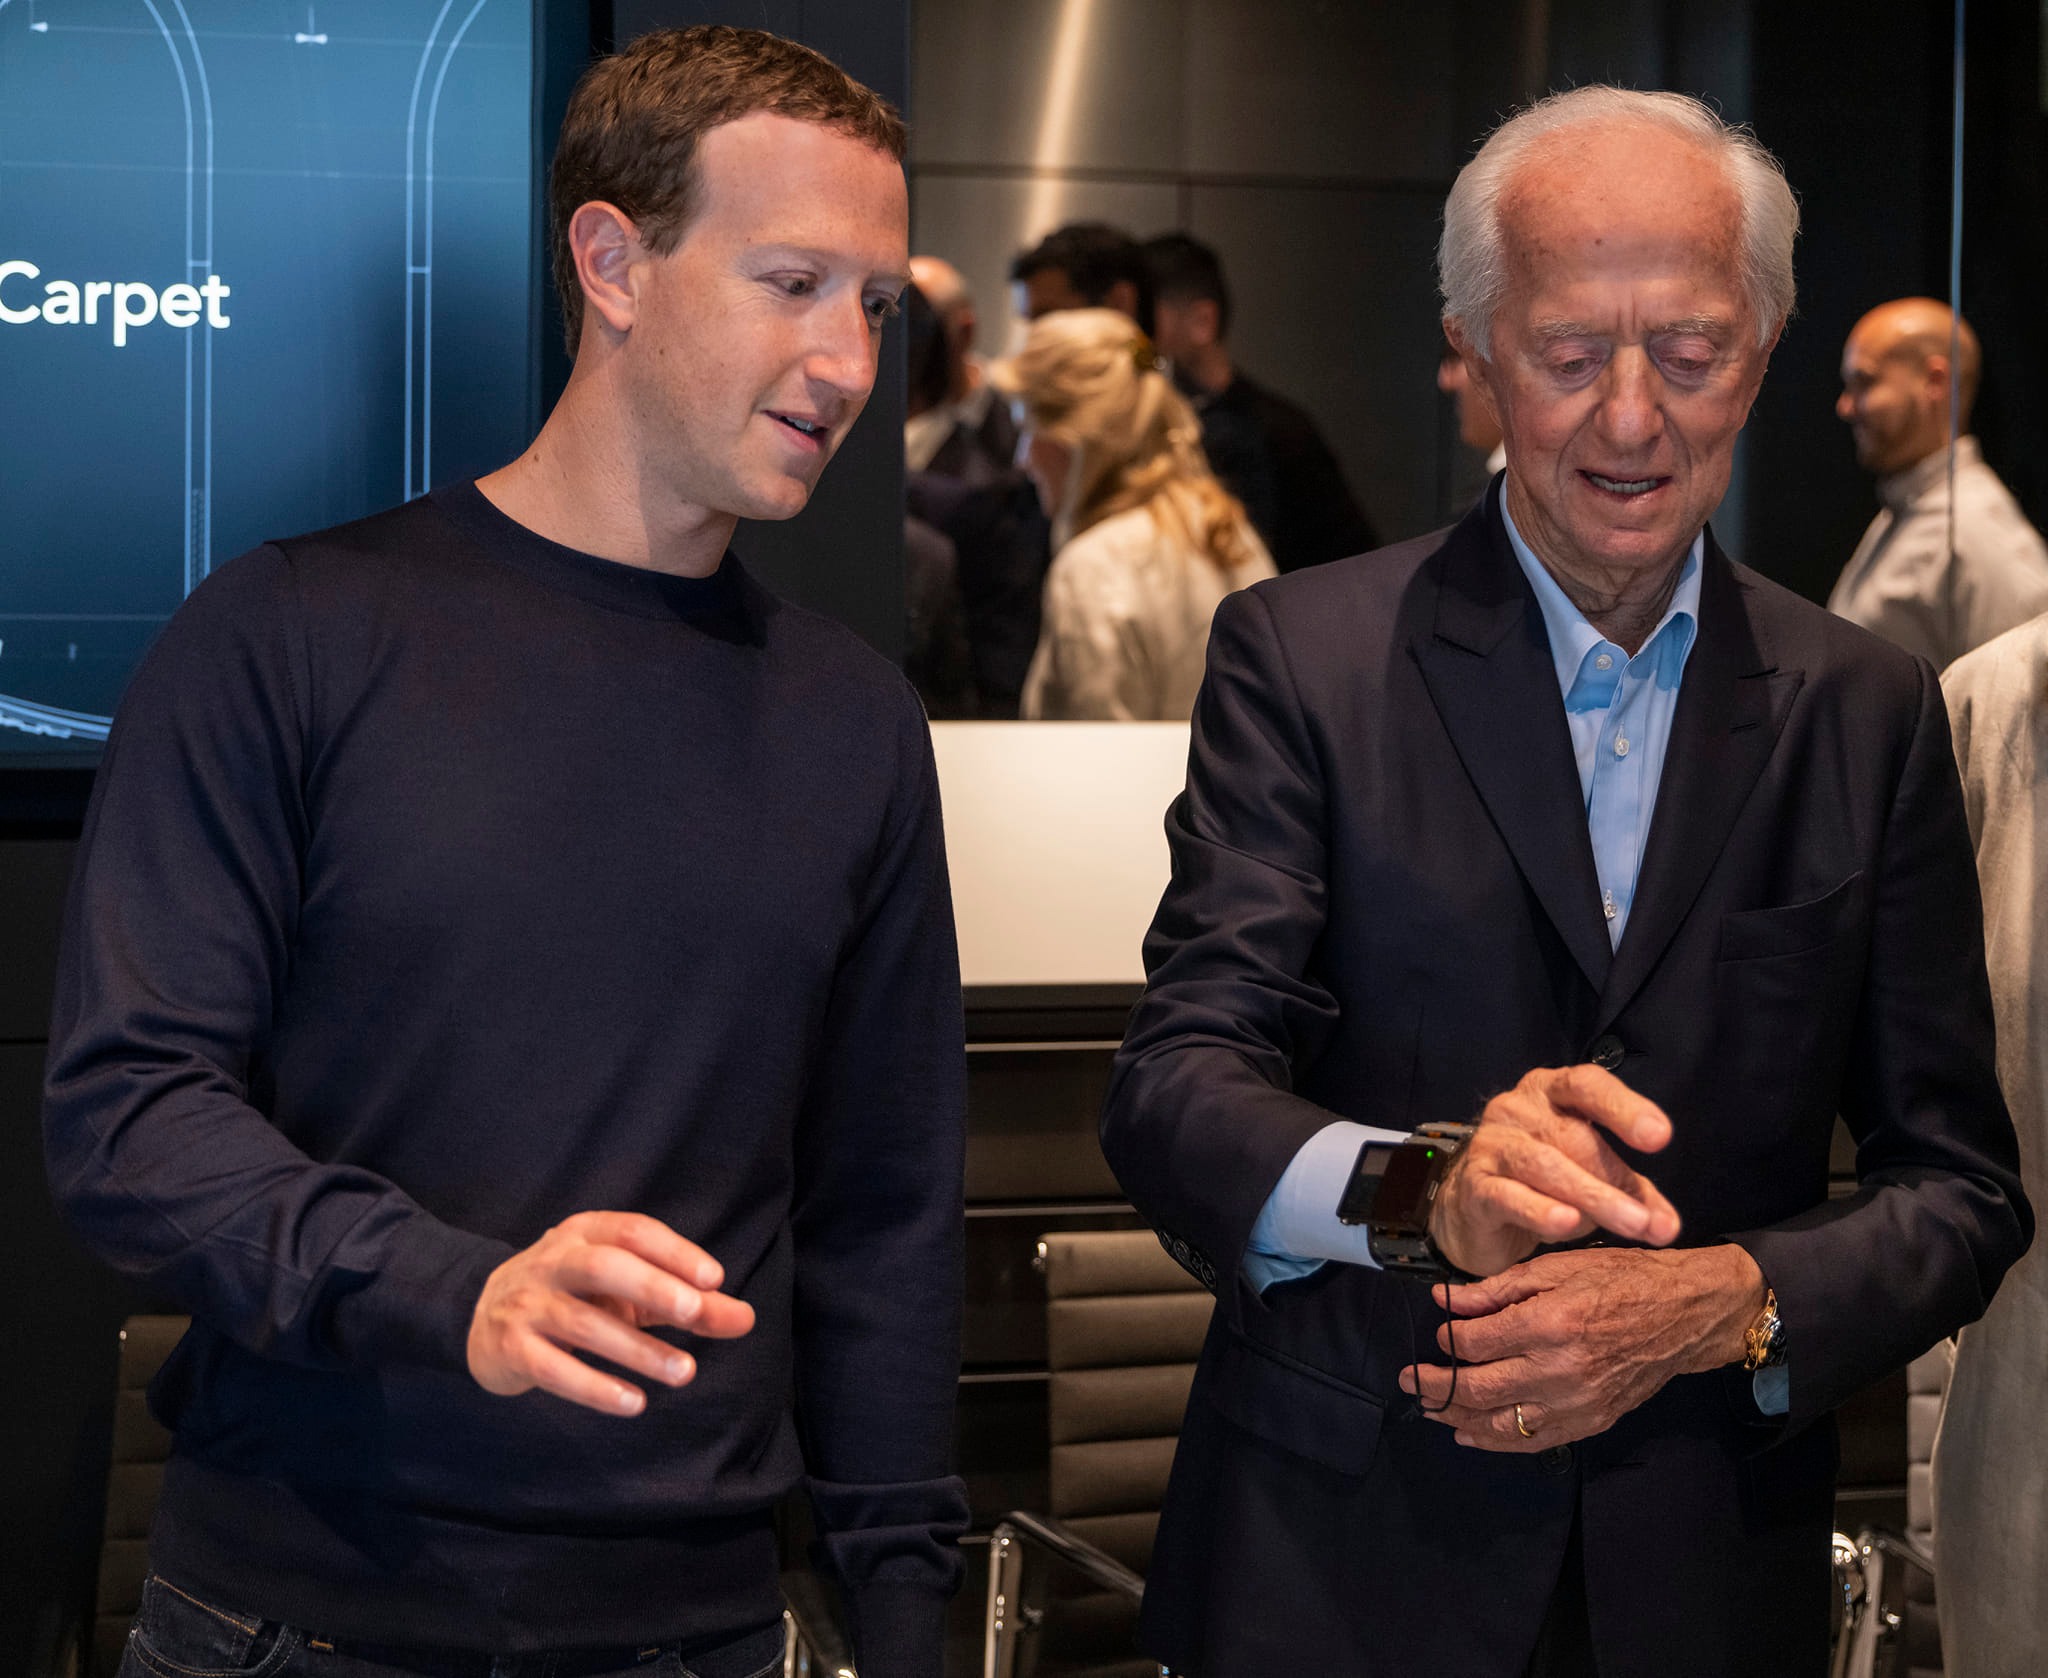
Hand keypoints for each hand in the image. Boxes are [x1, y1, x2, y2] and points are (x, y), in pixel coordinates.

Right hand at [467, 1211, 755, 1414]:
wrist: (481, 1317)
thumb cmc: (575, 1296)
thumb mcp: (628, 1291)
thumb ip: (685, 1302)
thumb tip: (744, 1319)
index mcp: (586, 1233)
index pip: (634, 1232)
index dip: (675, 1252)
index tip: (715, 1280)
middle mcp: (553, 1262)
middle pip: (603, 1266)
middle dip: (652, 1287)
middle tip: (695, 1312)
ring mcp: (527, 1305)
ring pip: (583, 1323)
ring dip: (637, 1350)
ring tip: (685, 1372)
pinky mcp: (512, 1349)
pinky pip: (554, 1369)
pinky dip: (595, 1387)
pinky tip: (634, 1403)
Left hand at [1396, 1244, 1765, 1450]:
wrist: (1683, 1314)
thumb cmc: (1619, 1279)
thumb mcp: (1555, 1268)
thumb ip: (1496, 1289)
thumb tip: (1445, 1301)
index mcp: (1549, 1324)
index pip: (1475, 1344)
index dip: (1449, 1339)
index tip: (1440, 1332)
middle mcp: (1560, 1370)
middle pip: (1479, 1389)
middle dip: (1435, 1385)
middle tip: (1408, 1379)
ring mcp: (1576, 1403)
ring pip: (1500, 1423)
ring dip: (1457, 1418)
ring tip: (1430, 1408)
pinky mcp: (1591, 1422)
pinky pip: (1534, 1440)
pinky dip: (1496, 1441)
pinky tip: (1470, 1434)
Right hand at [1429, 1064, 1681, 1277]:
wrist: (1472, 1210)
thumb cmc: (1541, 1182)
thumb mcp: (1592, 1177)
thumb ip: (1630, 1192)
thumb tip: (1667, 1227)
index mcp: (1550, 1091)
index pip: (1587, 1085)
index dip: (1624, 1107)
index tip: (1660, 1136)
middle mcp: (1517, 1108)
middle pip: (1573, 1135)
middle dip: (1615, 1178)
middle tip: (1650, 1219)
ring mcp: (1491, 1144)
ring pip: (1545, 1165)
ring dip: (1592, 1196)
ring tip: (1631, 1224)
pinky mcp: (1475, 1185)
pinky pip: (1509, 1195)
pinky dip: (1541, 1210)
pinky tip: (1568, 1223)